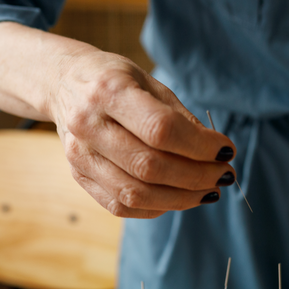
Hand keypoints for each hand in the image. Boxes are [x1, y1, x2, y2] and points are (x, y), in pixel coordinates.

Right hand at [48, 48, 236, 217]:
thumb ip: (179, 117)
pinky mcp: (79, 177)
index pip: (160, 129)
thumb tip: (215, 154)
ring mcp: (80, 156)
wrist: (63, 84)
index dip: (199, 146)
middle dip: (195, 177)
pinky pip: (120, 206)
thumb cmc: (113, 80)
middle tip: (222, 175)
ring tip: (206, 191)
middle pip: (149, 167)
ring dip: (179, 199)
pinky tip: (176, 198)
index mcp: (108, 91)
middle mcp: (89, 126)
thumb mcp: (148, 82)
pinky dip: (154, 208)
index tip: (226, 151)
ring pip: (134, 194)